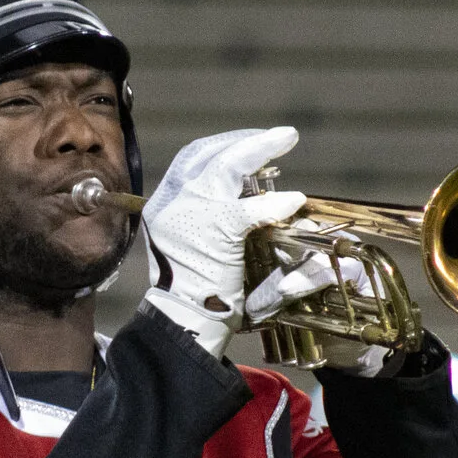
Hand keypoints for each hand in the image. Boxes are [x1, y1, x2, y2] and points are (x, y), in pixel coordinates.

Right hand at [140, 126, 306, 358]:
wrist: (183, 321)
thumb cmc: (193, 291)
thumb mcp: (192, 246)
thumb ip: (209, 219)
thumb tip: (242, 199)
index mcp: (162, 204)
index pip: (191, 159)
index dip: (222, 145)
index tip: (248, 142)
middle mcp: (171, 202)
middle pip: (207, 154)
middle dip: (244, 140)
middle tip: (279, 137)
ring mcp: (190, 212)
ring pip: (226, 166)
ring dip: (260, 149)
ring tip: (286, 138)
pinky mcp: (216, 231)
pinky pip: (251, 209)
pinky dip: (275, 203)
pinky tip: (294, 199)